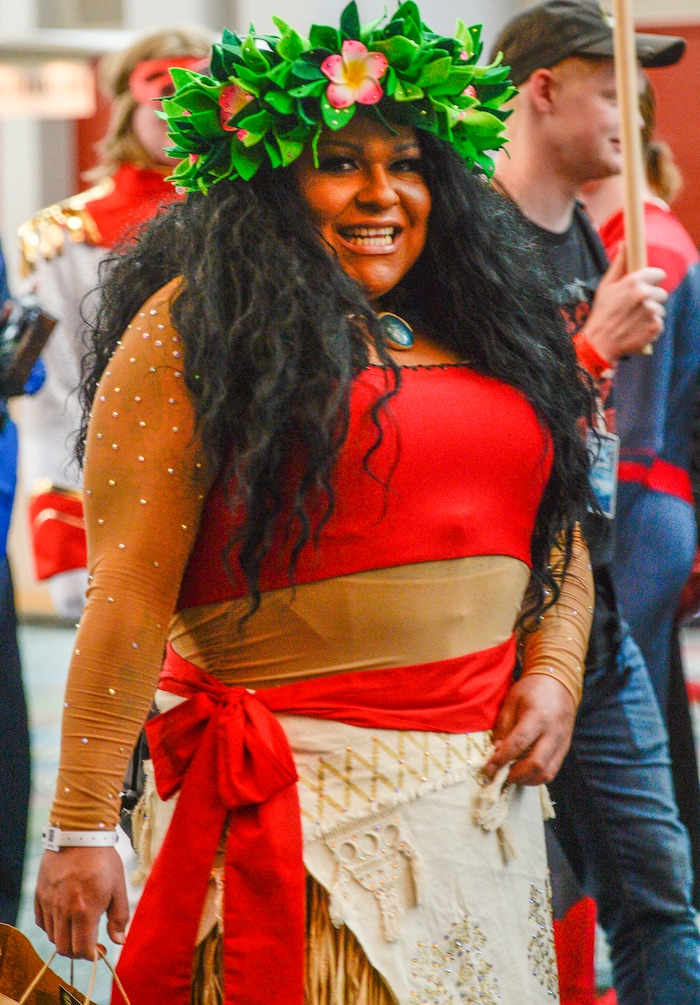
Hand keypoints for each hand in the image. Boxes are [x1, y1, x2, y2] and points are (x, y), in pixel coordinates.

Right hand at [35, 846, 128, 958]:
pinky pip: (42, 921)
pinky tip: (63, 917)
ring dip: (65, 938)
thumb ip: (119, 917)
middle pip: (64, 948)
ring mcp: (49, 902)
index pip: (82, 949)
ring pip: (52, 936)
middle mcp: (63, 910)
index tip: (100, 950)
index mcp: (85, 910)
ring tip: (77, 928)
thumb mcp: (118, 887)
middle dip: (77, 952)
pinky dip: (51, 926)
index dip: (92, 955)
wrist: (80, 835)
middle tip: (88, 943)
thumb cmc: (103, 860)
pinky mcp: (40, 894)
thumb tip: (119, 941)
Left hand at [484, 674, 576, 785]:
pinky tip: (524, 772)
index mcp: (537, 717)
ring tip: (512, 775)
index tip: (489, 767)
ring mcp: (562, 743)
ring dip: (527, 780)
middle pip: (536, 764)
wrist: (558, 682)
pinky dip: (537, 777)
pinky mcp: (565, 748)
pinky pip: (553, 770)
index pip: (519, 744)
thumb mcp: (512, 701)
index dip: (502, 759)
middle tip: (501, 775)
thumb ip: (503, 726)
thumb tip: (496, 750)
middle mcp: (553, 733)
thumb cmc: (531, 689)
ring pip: (547, 773)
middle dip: (516, 775)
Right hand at [583, 244, 666, 362]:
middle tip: (634, 309)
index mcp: (634, 282)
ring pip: (660, 310)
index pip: (659, 274)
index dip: (652, 281)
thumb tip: (625, 243)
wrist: (599, 343)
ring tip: (633, 321)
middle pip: (661, 293)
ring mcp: (651, 312)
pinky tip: (637, 330)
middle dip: (651, 300)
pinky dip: (650, 328)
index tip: (645, 287)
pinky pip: (659, 324)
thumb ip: (619, 264)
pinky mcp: (655, 327)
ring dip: (650, 315)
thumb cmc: (601, 313)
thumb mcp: (606, 286)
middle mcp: (645, 295)